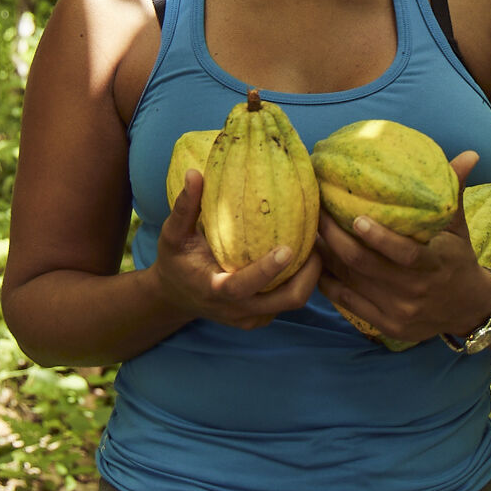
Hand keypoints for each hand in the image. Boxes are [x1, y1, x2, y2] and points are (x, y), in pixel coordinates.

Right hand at [150, 167, 321, 329]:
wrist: (175, 296)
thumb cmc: (176, 261)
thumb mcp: (173, 235)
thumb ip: (184, 207)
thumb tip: (195, 173)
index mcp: (214, 289)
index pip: (243, 286)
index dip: (266, 270)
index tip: (288, 248)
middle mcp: (237, 309)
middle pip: (286, 301)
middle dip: (309, 275)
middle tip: (318, 243)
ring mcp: (251, 317)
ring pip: (293, 302)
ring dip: (309, 277)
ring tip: (317, 245)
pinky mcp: (260, 318)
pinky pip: (287, 302)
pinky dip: (299, 281)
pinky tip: (305, 257)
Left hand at [316, 151, 490, 345]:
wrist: (468, 309)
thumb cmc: (458, 259)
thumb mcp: (458, 228)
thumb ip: (454, 192)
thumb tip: (467, 154)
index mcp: (435, 265)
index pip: (406, 254)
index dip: (380, 238)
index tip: (356, 218)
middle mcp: (416, 292)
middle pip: (367, 267)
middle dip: (337, 239)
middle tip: (318, 214)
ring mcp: (399, 312)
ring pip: (353, 284)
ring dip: (328, 259)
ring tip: (311, 234)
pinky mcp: (387, 326)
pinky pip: (349, 304)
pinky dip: (330, 284)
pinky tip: (316, 264)